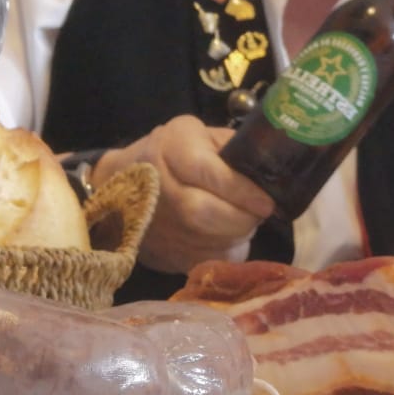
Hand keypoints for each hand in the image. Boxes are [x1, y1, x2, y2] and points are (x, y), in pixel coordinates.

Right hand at [95, 114, 275, 274]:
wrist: (121, 185)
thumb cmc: (172, 153)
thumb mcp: (199, 134)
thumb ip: (232, 147)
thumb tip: (271, 169)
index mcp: (172, 148)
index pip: (208, 172)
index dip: (242, 190)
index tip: (267, 201)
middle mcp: (161, 186)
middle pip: (205, 213)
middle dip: (243, 218)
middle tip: (261, 213)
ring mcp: (158, 224)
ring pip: (207, 241)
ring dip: (238, 236)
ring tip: (245, 222)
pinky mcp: (162, 252)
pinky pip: (205, 260)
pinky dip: (225, 252)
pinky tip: (228, 237)